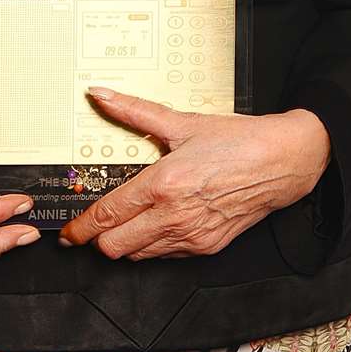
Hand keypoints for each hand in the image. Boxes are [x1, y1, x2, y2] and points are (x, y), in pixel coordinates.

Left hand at [58, 88, 331, 260]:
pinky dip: (153, 245)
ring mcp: (190, 236)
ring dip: (125, 244)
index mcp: (162, 184)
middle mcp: (173, 216)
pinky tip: (156, 225)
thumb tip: (100, 94)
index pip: (107, 216)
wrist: (282, 162)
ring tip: (125, 223)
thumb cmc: (236, 141)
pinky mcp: (206, 247)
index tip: (68, 233)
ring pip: (138, 256)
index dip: (81, 228)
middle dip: (98, 240)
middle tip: (93, 227)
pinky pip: (165, 256)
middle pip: (114, 248)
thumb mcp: (182, 122)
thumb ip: (134, 111)